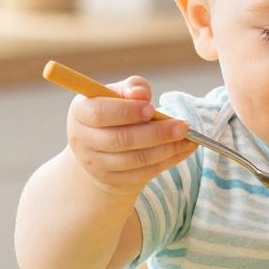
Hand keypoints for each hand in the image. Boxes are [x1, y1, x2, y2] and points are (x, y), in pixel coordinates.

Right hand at [65, 76, 195, 196]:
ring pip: (135, 160)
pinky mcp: (112, 181)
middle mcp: (82, 140)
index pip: (100, 113)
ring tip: (189, 139)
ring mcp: (96, 165)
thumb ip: (132, 88)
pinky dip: (167, 162)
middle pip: (120, 140)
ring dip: (166, 150)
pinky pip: (143, 173)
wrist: (101, 147)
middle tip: (183, 126)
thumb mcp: (118, 93)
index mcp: (80, 112)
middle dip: (156, 134)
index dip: (127, 111)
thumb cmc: (114, 111)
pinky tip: (183, 150)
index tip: (152, 108)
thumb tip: (140, 93)